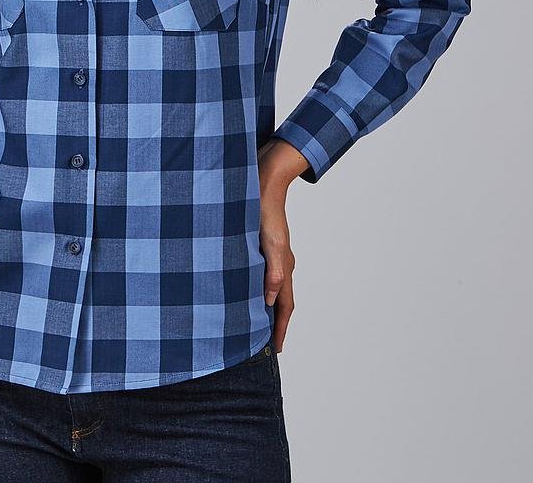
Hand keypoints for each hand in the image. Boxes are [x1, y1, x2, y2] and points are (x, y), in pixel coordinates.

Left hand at [257, 138, 305, 352]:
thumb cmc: (263, 211)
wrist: (263, 182)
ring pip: (273, 288)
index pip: (285, 305)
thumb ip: (272, 272)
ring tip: (258, 324)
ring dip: (268, 308)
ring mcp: (274, 254)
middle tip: (267, 344)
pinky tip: (247, 290)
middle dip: (276, 323)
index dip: (280, 328)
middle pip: (282, 300)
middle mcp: (281, 263)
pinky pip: (265, 274)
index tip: (276, 350)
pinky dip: (260, 289)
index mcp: (284, 266)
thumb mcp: (269, 244)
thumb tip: (269, 301)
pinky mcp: (264, 245)